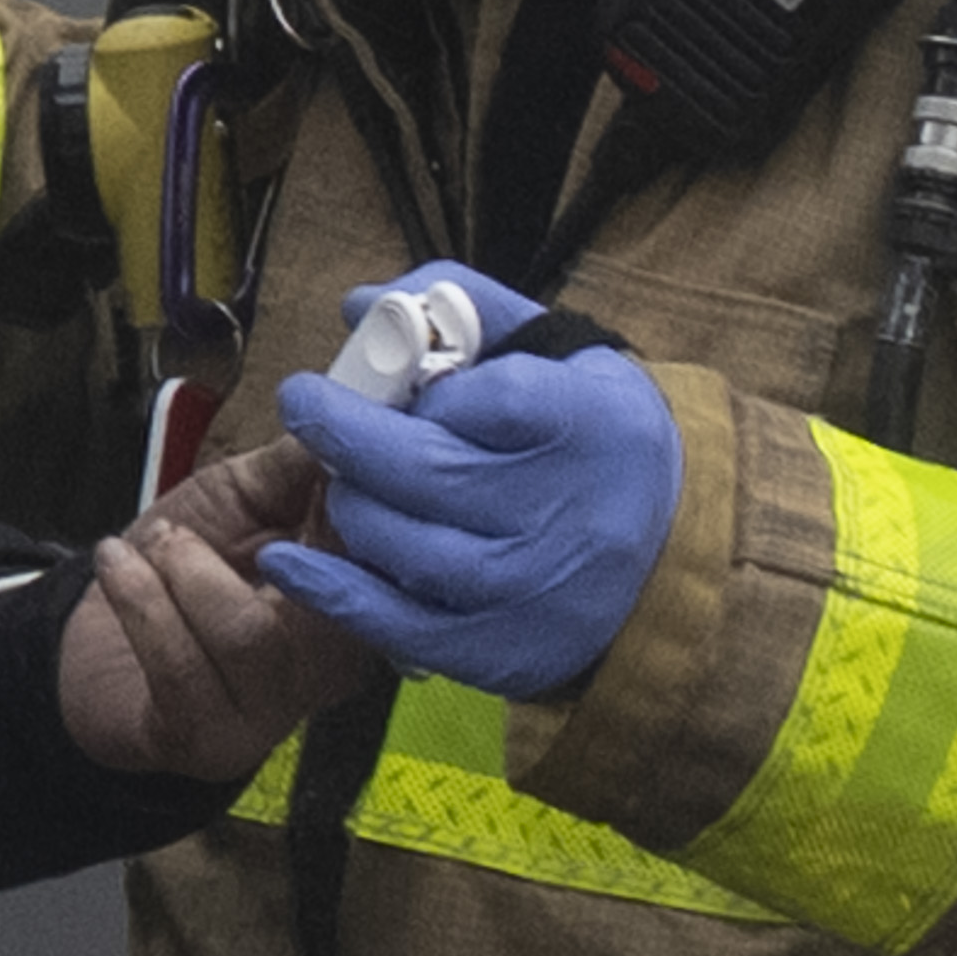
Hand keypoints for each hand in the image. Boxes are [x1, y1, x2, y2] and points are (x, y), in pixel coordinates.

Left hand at [56, 435, 375, 777]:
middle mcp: (330, 663)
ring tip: (156, 544)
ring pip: (247, 633)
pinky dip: (139, 599)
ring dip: (184, 568)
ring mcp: (271, 709)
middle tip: (230, 497)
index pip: (389, 555)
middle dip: (279, 526)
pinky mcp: (205, 737)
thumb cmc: (176, 574)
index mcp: (357, 600)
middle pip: (342, 601)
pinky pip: (179, 663)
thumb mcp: (240, 500)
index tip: (330, 442)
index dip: (361, 497)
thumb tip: (340, 421)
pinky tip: (119, 564)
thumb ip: (295, 466)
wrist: (97, 655)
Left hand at [265, 268, 679, 701]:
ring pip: (400, 543)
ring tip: (347, 480)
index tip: (393, 375)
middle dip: (345, 433)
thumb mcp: (555, 354)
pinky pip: (396, 623)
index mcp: (588, 424)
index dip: (425, 385)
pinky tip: (288, 561)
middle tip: (307, 406)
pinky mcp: (500, 648)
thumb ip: (461, 309)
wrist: (668, 553)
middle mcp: (564, 512)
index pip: (481, 395)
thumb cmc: (589, 436)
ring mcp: (531, 589)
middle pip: (424, 471)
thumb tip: (361, 307)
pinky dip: (332, 591)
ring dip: (350, 504)